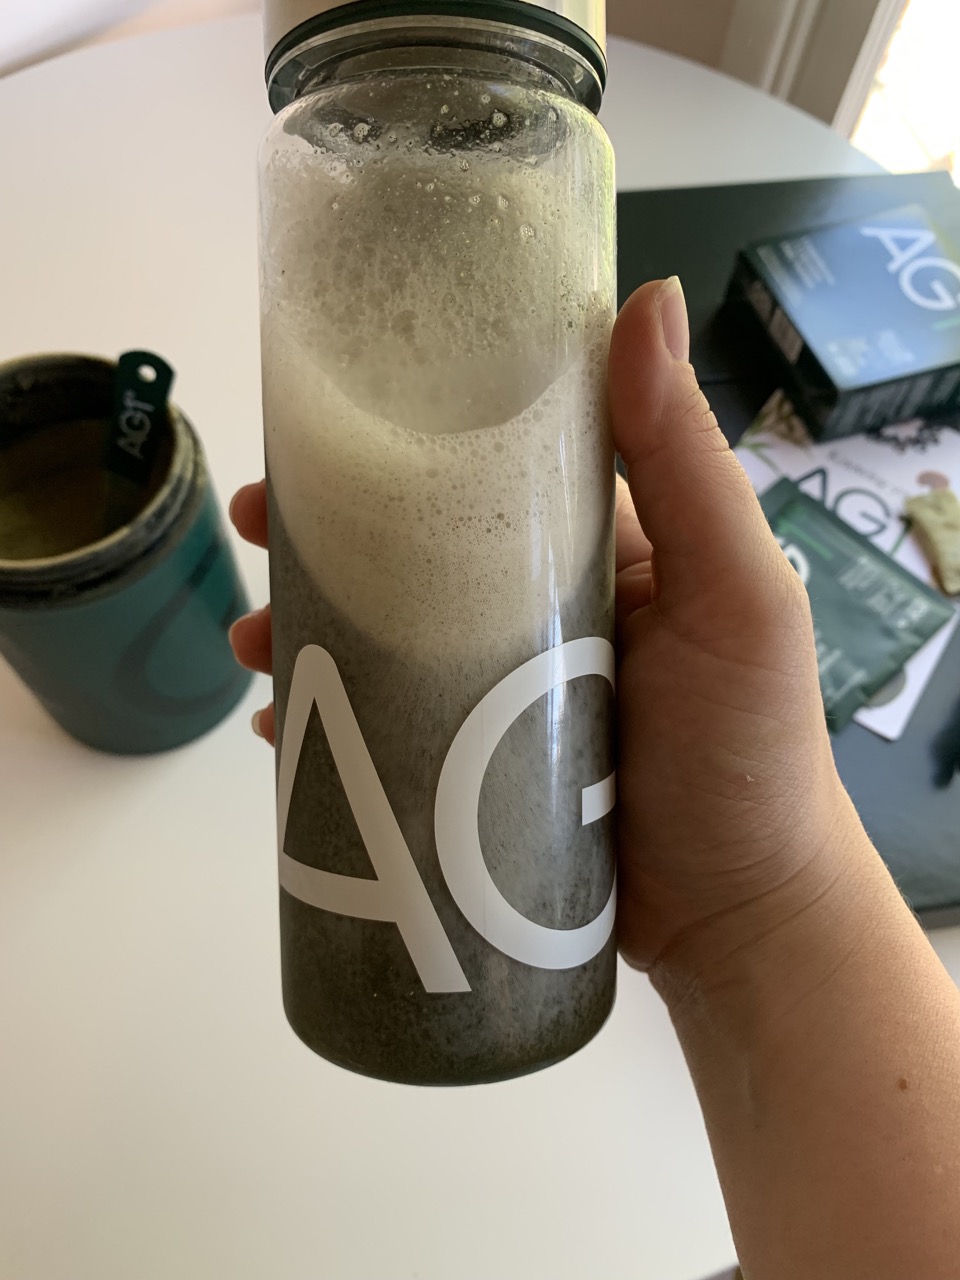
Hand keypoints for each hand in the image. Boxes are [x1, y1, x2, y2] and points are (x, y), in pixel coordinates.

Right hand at [229, 278, 863, 983]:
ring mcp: (500, 697)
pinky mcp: (471, 776)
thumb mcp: (735, 592)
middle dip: (328, 538)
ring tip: (255, 644)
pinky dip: (328, 725)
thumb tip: (643, 296)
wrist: (739, 917)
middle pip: (414, 555)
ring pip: (384, 643)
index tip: (323, 423)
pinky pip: (383, 733)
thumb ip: (685, 460)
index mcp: (598, 552)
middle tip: (256, 533)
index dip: (406, 438)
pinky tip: (279, 730)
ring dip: (311, 629)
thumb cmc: (748, 746)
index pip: (490, 470)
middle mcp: (540, 613)